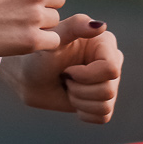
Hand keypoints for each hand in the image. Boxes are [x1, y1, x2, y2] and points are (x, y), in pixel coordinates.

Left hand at [6, 14, 122, 122]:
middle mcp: (113, 62)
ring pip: (105, 105)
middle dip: (79, 89)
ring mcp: (110, 82)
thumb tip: (100, 26)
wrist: (29, 76)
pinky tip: (72, 99)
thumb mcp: (53, 38)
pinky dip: (84, 112)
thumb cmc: (39, 55)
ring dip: (79, 100)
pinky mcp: (104, 101)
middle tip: (65, 78)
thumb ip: (73, 26)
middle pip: (108, 90)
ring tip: (67, 87)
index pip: (110, 70)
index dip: (86, 75)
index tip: (67, 69)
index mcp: (106, 43)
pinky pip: (103, 116)